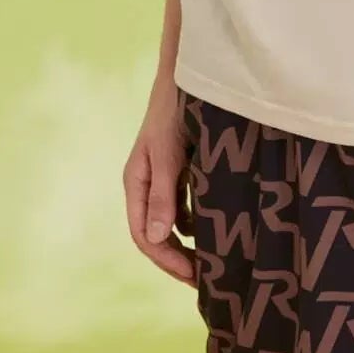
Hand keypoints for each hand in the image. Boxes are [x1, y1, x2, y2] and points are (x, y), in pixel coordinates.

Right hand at [123, 78, 196, 286]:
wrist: (189, 74)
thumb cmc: (174, 110)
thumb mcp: (168, 154)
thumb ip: (162, 195)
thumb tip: (155, 238)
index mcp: (136, 182)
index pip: (144, 235)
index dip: (167, 260)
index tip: (195, 276)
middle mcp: (147, 183)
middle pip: (157, 233)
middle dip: (179, 258)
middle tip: (207, 279)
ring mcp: (164, 176)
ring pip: (173, 221)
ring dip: (190, 243)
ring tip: (214, 262)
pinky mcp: (181, 168)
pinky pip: (187, 204)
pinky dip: (199, 220)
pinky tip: (217, 230)